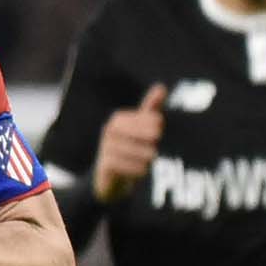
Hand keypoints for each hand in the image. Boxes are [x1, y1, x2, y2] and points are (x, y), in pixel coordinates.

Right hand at [90, 84, 167, 202]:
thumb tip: (161, 87)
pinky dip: (135, 168)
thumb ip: (151, 110)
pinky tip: (144, 170)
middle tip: (157, 145)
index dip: (152, 123)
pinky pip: (122, 164)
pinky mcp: (104, 164)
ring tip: (152, 158)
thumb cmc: (131, 149)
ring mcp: (105, 147)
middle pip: (135, 132)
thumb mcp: (142, 129)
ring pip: (130, 149)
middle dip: (148, 139)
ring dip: (144, 155)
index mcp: (119, 120)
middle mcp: (110, 131)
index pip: (140, 117)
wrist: (112, 178)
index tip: (161, 130)